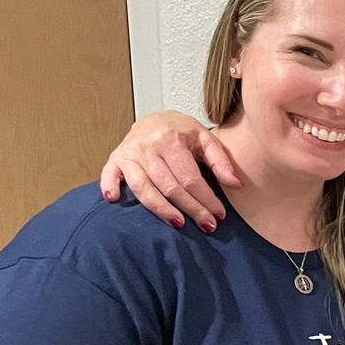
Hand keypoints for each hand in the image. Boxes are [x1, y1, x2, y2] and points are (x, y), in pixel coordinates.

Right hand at [97, 113, 241, 231]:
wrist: (154, 118)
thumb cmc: (181, 132)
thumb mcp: (204, 138)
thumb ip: (220, 161)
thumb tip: (235, 184)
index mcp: (170, 139)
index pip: (190, 177)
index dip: (206, 199)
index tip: (219, 215)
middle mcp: (147, 146)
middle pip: (169, 186)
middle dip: (191, 209)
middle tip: (207, 225)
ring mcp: (128, 153)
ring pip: (143, 188)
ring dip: (161, 209)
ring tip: (179, 224)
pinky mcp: (115, 159)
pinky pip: (109, 174)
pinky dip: (110, 186)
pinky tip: (114, 199)